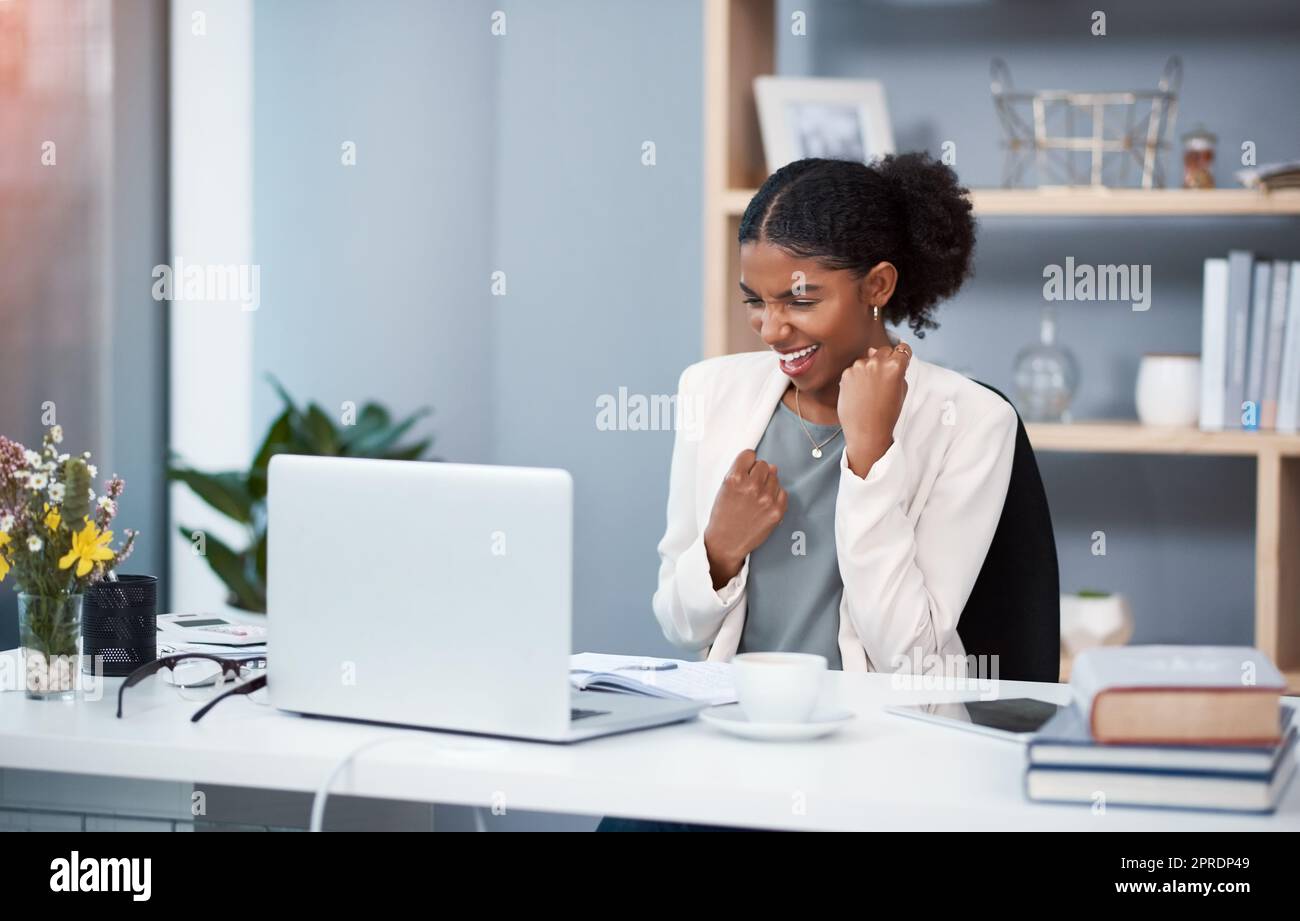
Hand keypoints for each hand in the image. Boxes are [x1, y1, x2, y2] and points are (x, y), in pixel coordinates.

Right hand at [703, 449, 786, 589]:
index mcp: (735, 479)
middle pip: (764, 464)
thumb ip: (741, 472)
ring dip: (767, 484)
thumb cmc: (723, 515)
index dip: (747, 463)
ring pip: (774, 476)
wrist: (726, 542)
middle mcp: (752, 487)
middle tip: (750, 487)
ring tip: (756, 498)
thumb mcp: (724, 488)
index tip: (746, 470)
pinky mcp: (776, 510)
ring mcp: (766, 499)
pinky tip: (764, 504)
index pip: (749, 454)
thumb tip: (767, 465)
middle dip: (758, 473)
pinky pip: (783, 492)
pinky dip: (776, 496)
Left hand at [837, 342, 910, 477]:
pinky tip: (860, 392)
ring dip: (869, 368)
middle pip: (883, 350)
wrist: (866, 431)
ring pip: (867, 359)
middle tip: (884, 379)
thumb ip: (898, 371)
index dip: (902, 356)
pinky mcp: (846, 374)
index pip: (902, 349)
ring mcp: (859, 367)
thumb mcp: (901, 391)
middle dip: (885, 360)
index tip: (901, 359)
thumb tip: (885, 356)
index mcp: (894, 366)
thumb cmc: (885, 415)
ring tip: (871, 390)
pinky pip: (854, 369)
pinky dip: (857, 377)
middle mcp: (876, 362)